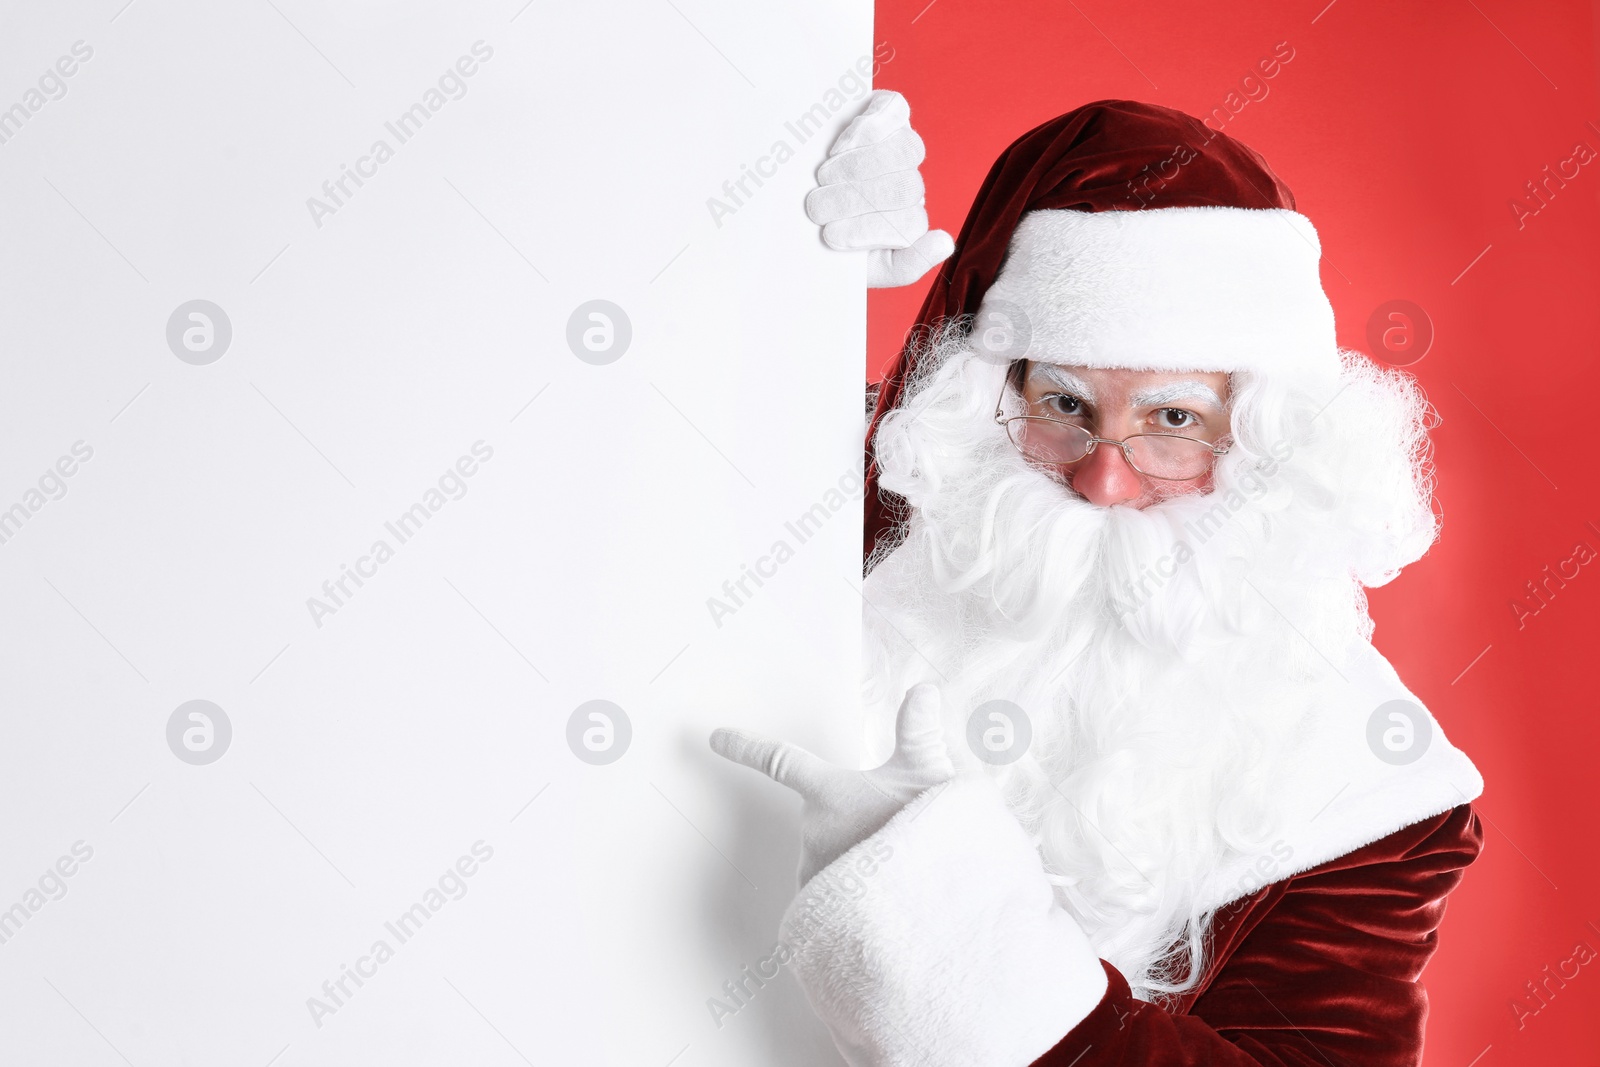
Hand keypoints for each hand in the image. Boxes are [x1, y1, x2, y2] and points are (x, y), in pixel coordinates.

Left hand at [709, 684, 953, 885]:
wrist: (938, 897)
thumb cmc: (928, 833)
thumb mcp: (931, 772)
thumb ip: (918, 731)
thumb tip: (923, 691)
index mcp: (828, 791)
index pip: (779, 760)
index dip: (747, 746)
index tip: (717, 737)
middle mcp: (813, 831)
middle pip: (820, 817)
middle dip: (850, 820)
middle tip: (893, 830)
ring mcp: (816, 872)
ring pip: (827, 856)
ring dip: (854, 858)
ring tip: (897, 866)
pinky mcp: (825, 910)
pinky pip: (831, 896)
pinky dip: (854, 894)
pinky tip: (886, 895)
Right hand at [804, 90, 953, 287]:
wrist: (801, 214)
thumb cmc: (830, 240)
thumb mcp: (866, 266)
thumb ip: (906, 265)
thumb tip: (944, 243)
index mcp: (907, 220)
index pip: (911, 224)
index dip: (869, 229)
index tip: (831, 236)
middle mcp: (908, 182)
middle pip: (908, 186)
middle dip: (858, 199)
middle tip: (818, 207)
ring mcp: (900, 144)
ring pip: (906, 150)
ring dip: (860, 167)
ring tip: (824, 178)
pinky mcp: (888, 111)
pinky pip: (895, 109)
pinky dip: (871, 126)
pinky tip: (842, 144)